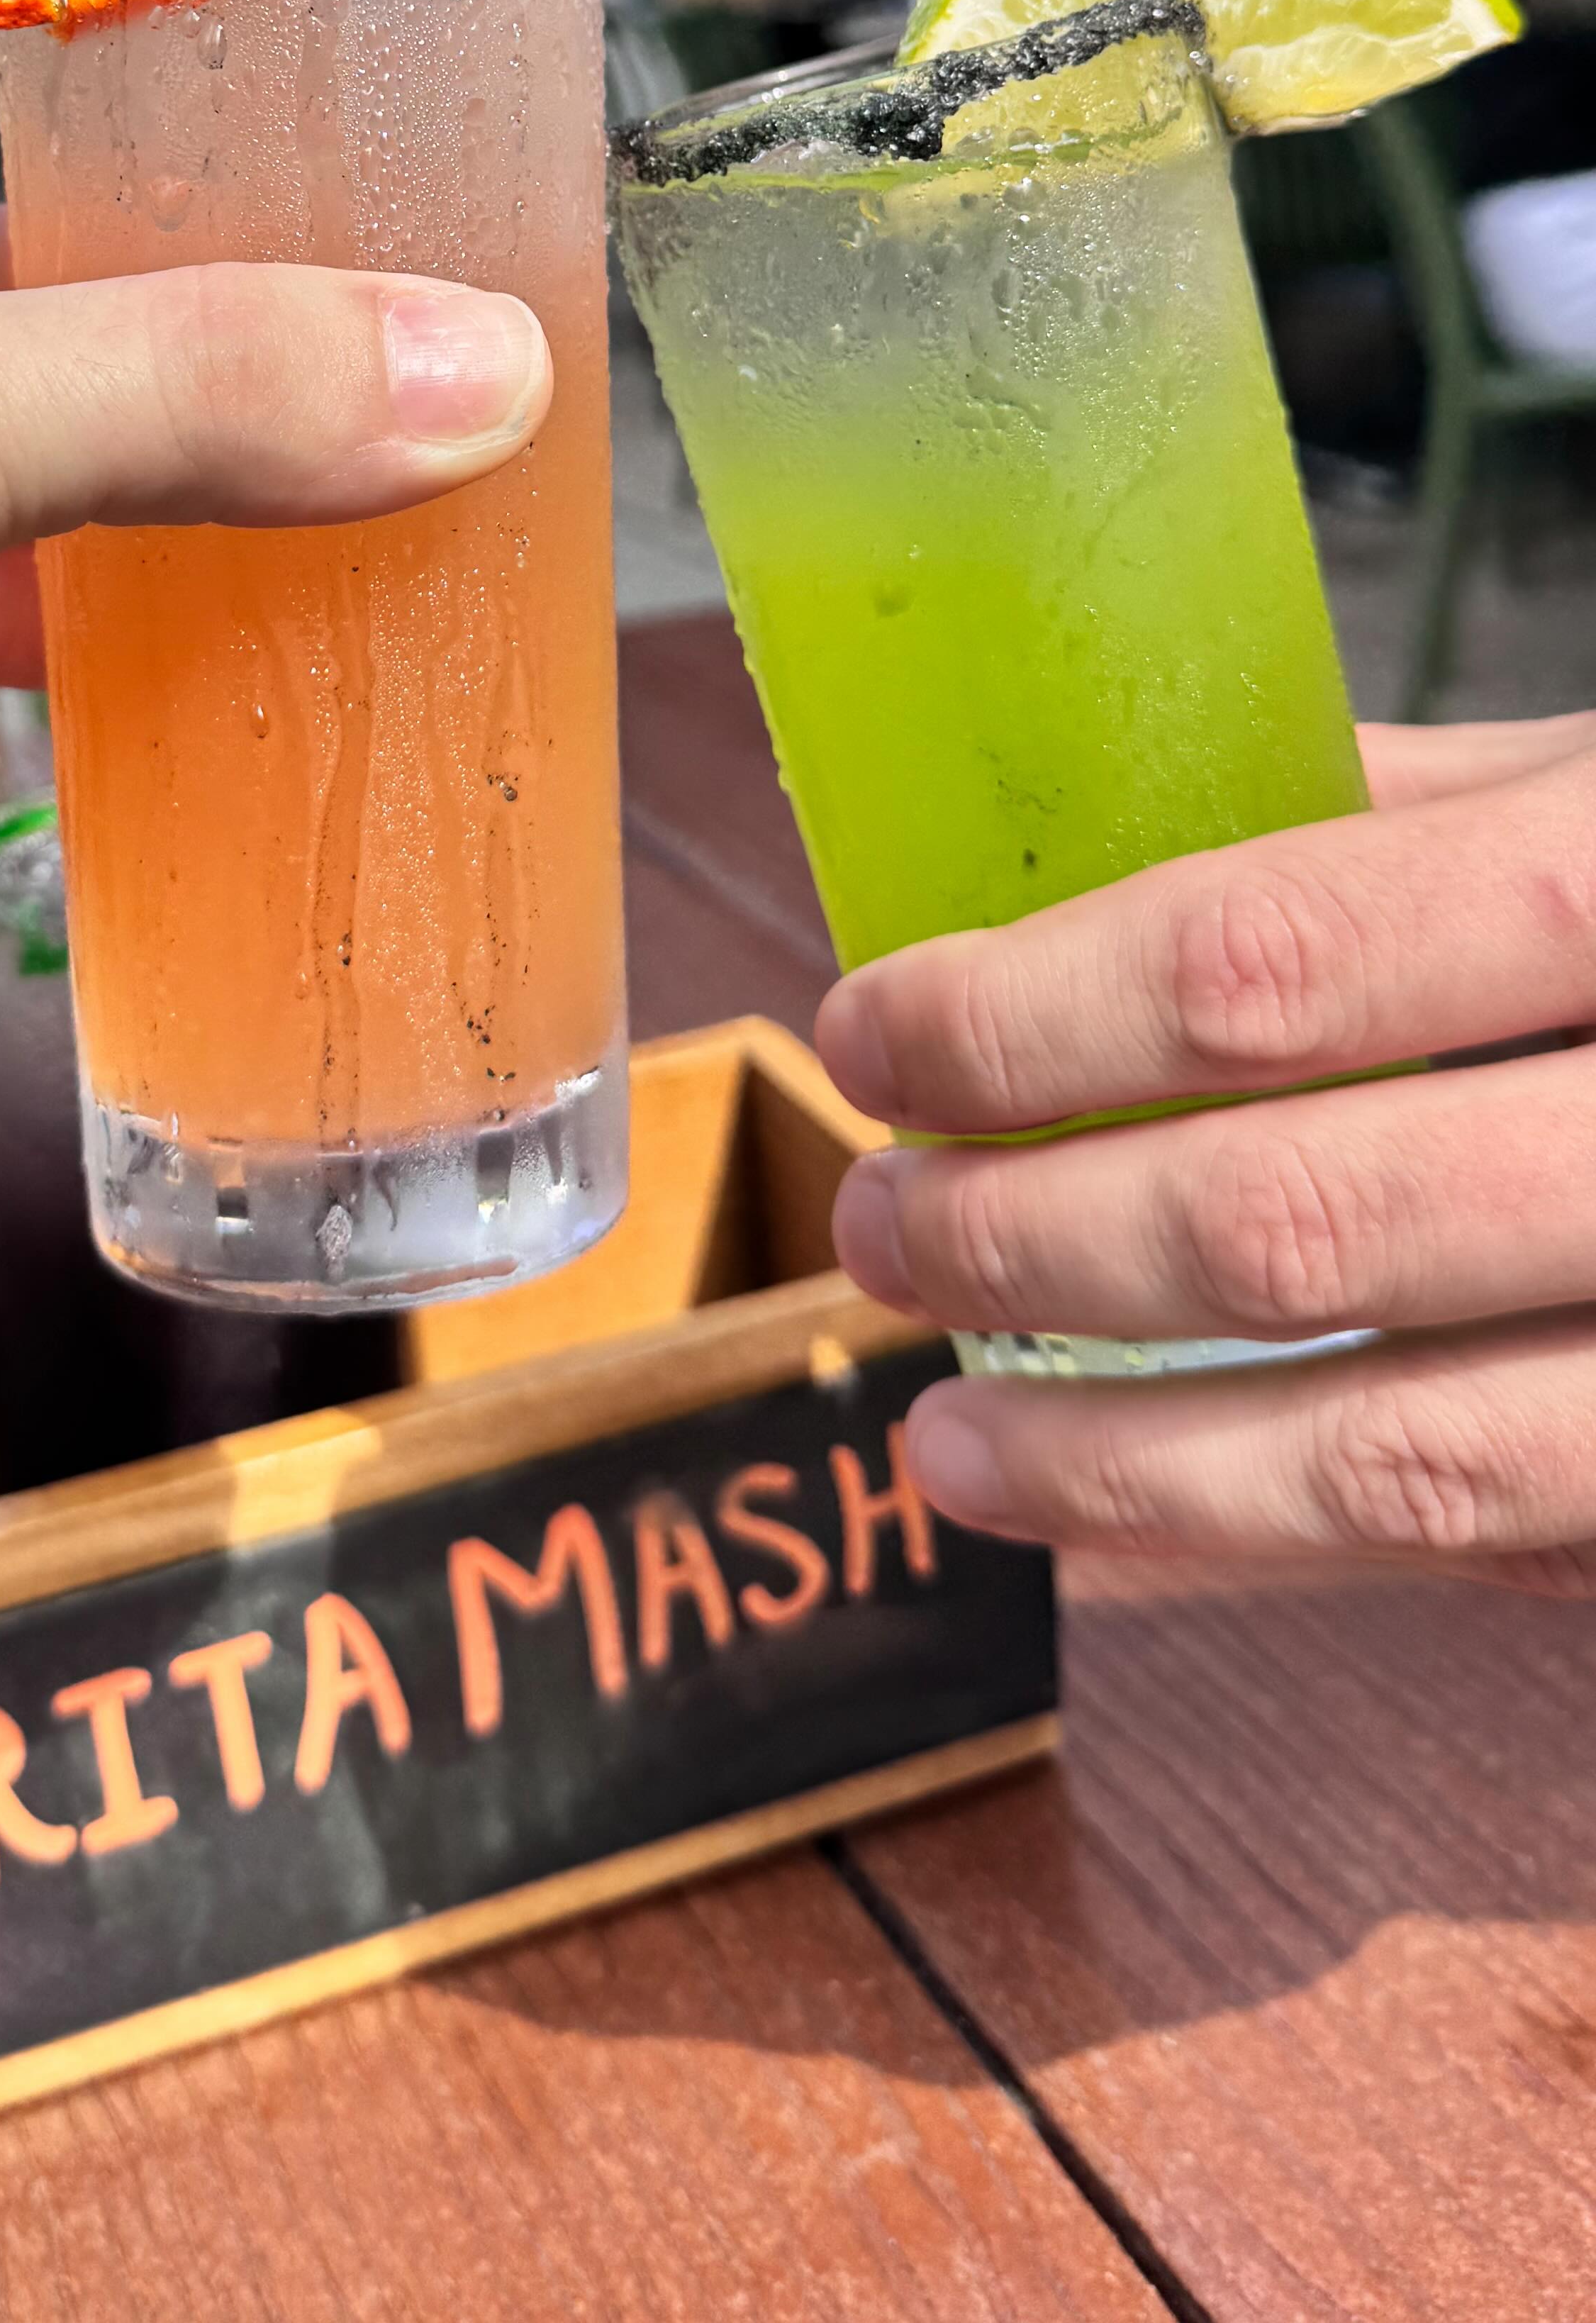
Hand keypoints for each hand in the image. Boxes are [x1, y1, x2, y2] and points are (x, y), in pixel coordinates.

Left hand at [819, 715, 1595, 1591]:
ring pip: (1386, 1453)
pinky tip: (1138, 1520)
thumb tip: (1152, 819)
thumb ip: (1424, 813)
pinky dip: (1279, 1539)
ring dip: (1119, 1458)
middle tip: (885, 1222)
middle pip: (1286, 1219)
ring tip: (948, 1437)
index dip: (1028, 1019)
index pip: (1259, 967)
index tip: (876, 1035)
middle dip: (1029, 1236)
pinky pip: (1484, 1547)